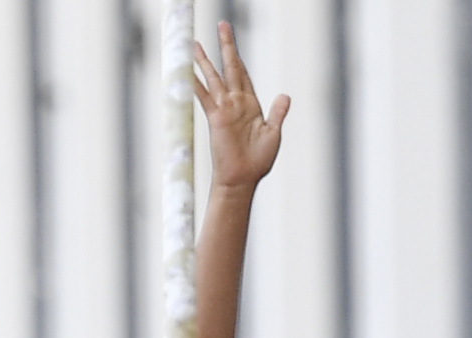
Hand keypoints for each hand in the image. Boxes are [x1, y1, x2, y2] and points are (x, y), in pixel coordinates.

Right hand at [197, 22, 287, 190]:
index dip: (238, 56)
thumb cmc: (258, 161)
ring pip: (214, 77)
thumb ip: (278, 112)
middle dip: (226, 46)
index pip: (243, 73)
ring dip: (205, 60)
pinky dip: (195, 84)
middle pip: (230, 67)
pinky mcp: (216, 118)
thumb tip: (285, 95)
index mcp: (251, 104)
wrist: (244, 179)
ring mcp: (225, 109)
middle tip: (222, 25)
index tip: (230, 41)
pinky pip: (204, 96)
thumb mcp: (273, 133)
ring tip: (194, 43)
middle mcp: (236, 102)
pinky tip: (187, 71)